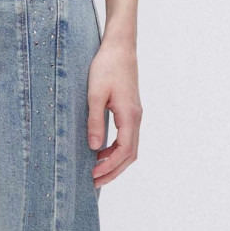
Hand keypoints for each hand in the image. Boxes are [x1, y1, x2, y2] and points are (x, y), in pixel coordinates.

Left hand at [86, 35, 141, 187]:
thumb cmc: (106, 67)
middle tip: (94, 183)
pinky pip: (127, 137)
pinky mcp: (130, 109)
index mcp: (130, 116)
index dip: (109, 167)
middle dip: (113, 171)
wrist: (119, 47)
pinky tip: (101, 151)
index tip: (93, 176)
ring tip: (97, 171)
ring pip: (130, 147)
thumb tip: (94, 148)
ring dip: (115, 162)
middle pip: (130, 154)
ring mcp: (135, 114)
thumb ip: (94, 122)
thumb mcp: (94, 95)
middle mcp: (136, 118)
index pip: (124, 151)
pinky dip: (116, 149)